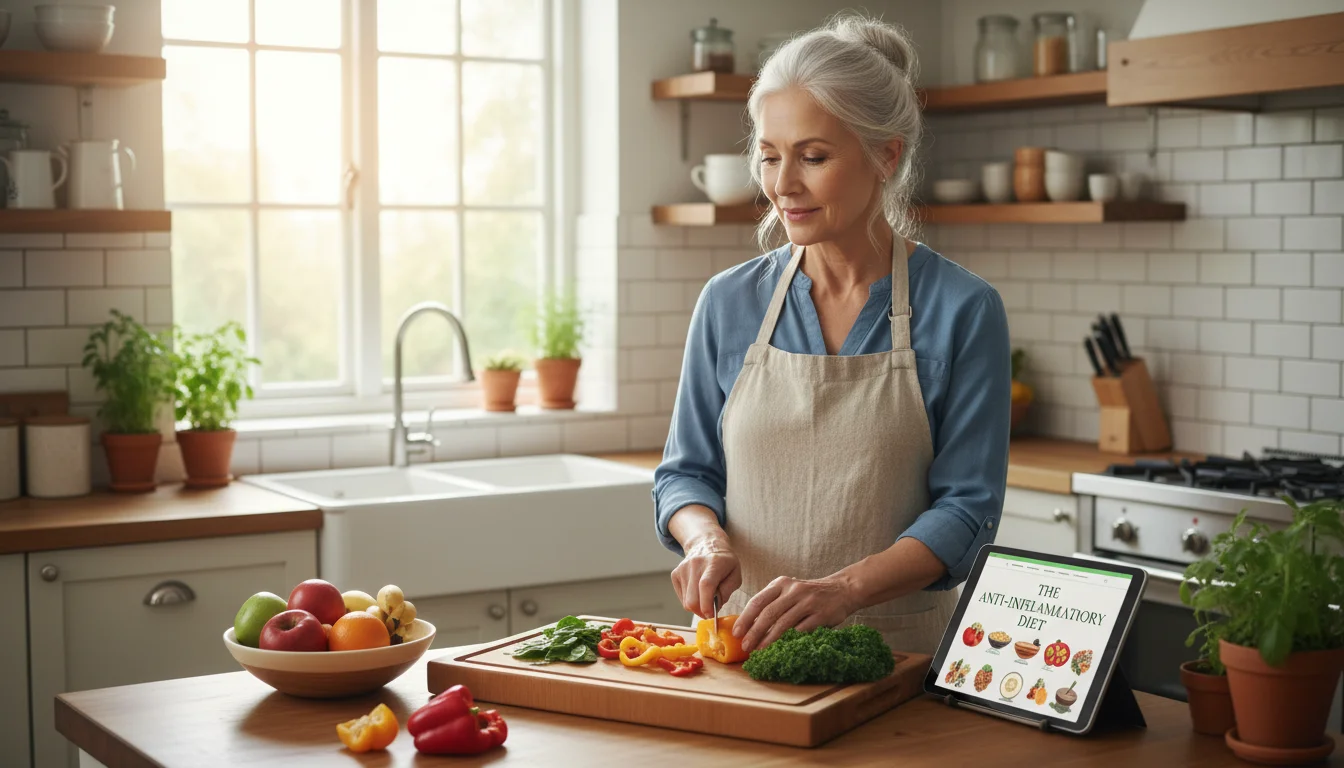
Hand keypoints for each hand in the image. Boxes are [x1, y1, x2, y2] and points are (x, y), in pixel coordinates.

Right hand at [671, 534, 740, 618]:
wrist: (706, 544)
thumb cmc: (724, 562)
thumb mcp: (736, 575)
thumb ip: (727, 591)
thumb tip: (715, 607)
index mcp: (714, 563)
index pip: (706, 585)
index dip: (707, 604)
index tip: (710, 615)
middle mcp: (695, 564)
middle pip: (692, 599)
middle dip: (702, 611)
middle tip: (710, 611)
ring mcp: (683, 569)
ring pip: (686, 601)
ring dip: (697, 606)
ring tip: (706, 598)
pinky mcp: (675, 574)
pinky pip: (682, 597)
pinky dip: (690, 600)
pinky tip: (698, 592)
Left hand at [732, 575, 855, 652]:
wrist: (842, 589)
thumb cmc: (809, 594)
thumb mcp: (789, 591)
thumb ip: (772, 604)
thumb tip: (749, 627)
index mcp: (781, 584)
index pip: (758, 601)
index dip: (745, 618)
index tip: (736, 632)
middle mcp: (793, 590)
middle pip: (768, 613)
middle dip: (754, 631)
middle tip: (745, 646)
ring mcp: (808, 602)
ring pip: (783, 623)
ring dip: (769, 639)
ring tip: (759, 650)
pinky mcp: (821, 614)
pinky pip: (802, 630)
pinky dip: (790, 640)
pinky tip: (782, 648)